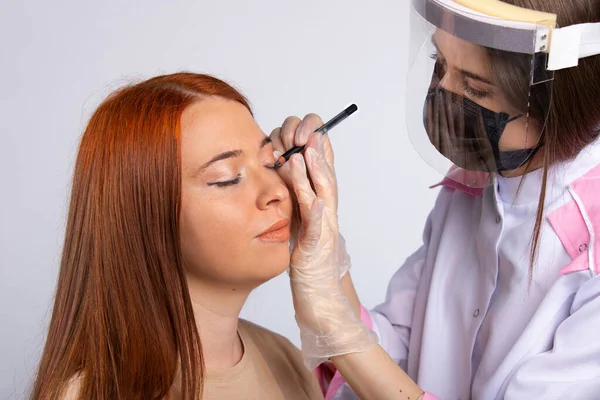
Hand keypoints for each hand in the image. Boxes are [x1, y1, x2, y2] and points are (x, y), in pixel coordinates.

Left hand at [269, 115, 377, 369]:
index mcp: (319, 201)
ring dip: (317, 173)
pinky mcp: (317, 246)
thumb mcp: (299, 217)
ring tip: (308, 153)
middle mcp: (326, 210)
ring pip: (324, 194)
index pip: (321, 166)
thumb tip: (286, 167)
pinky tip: (316, 200)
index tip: (304, 128)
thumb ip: (297, 193)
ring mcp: (325, 227)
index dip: (314, 144)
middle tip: (307, 130)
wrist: (318, 290)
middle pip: (325, 173)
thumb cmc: (306, 254)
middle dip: (316, 150)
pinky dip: (318, 213)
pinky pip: (319, 227)